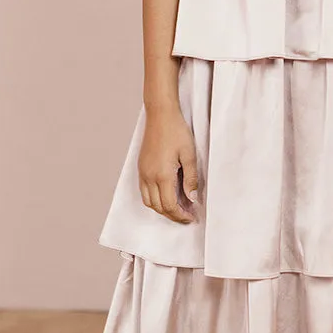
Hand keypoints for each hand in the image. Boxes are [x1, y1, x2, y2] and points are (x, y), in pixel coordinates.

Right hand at [137, 106, 199, 222]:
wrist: (160, 115)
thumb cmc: (176, 132)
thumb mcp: (190, 155)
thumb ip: (191, 179)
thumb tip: (192, 198)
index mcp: (162, 175)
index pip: (170, 205)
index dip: (181, 215)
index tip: (191, 217)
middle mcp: (149, 177)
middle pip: (158, 207)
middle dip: (173, 215)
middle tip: (187, 215)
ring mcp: (143, 172)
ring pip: (149, 202)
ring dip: (162, 209)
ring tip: (178, 208)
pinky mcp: (141, 167)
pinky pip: (144, 191)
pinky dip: (154, 199)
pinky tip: (166, 196)